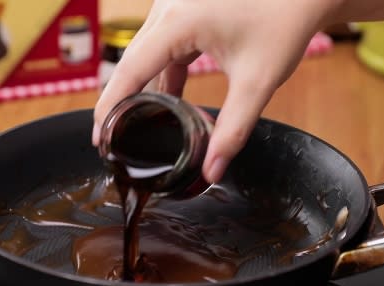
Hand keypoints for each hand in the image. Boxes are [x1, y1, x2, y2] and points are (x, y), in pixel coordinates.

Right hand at [93, 0, 339, 183]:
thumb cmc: (284, 23)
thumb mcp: (257, 81)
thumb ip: (233, 130)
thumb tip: (212, 171)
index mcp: (177, 21)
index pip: (130, 70)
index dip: (110, 107)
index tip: (99, 138)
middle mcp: (166, 8)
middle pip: (131, 63)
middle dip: (121, 103)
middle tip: (113, 142)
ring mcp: (173, 7)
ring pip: (145, 56)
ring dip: (144, 90)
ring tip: (138, 128)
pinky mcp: (183, 10)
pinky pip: (162, 48)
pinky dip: (163, 75)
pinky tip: (168, 102)